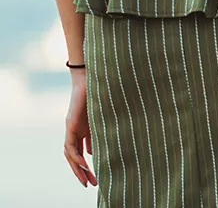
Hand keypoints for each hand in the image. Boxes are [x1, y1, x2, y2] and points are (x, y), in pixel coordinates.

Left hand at [65, 70, 96, 186]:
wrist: (93, 77)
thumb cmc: (101, 93)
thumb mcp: (103, 117)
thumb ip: (102, 131)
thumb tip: (100, 150)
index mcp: (84, 130)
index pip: (83, 152)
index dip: (88, 165)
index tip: (96, 176)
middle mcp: (75, 131)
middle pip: (75, 157)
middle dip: (83, 172)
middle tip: (91, 184)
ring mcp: (71, 128)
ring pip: (70, 154)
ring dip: (78, 168)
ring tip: (87, 179)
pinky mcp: (70, 123)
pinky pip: (70, 146)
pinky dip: (76, 157)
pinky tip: (85, 164)